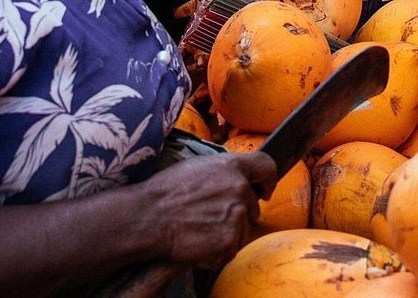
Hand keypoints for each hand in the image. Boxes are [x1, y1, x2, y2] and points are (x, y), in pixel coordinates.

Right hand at [141, 150, 274, 266]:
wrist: (150, 217)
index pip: (266, 167)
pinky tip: (199, 242)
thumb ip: (224, 170)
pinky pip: (231, 250)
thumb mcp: (198, 166)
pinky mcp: (230, 240)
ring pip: (243, 230)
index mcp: (232, 167)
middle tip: (213, 218)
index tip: (264, 191)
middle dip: (239, 214)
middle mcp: (240, 189)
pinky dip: (218, 251)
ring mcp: (237, 216)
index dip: (268, 181)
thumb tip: (238, 178)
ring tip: (201, 230)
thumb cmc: (167, 191)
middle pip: (253, 206)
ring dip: (228, 233)